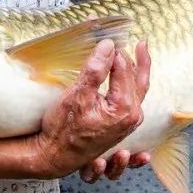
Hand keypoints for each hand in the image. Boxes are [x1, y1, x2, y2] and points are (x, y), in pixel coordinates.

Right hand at [32, 39, 150, 180]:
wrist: (53, 158)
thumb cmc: (62, 131)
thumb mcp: (77, 96)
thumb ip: (95, 69)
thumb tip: (108, 45)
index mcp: (124, 108)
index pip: (123, 67)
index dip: (113, 48)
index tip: (104, 33)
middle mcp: (131, 116)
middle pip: (137, 77)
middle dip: (133, 55)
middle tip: (130, 36)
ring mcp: (127, 123)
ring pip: (137, 89)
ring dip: (138, 69)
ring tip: (140, 51)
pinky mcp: (120, 126)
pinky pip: (134, 102)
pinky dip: (136, 88)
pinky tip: (139, 75)